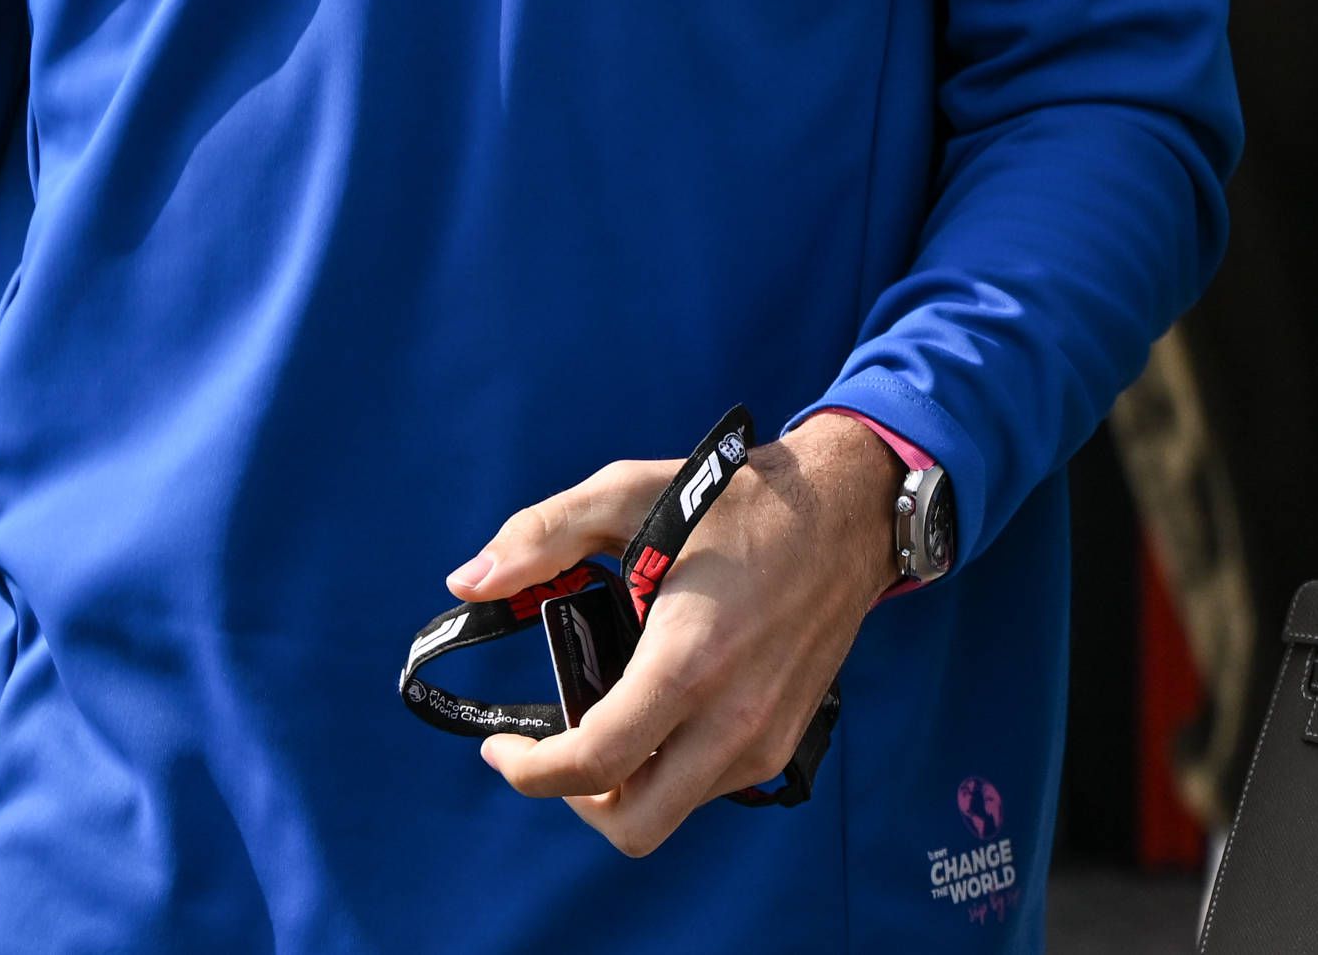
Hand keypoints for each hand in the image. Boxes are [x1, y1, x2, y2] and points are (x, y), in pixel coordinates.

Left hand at [456, 413, 900, 854]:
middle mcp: (734, 714)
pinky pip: (709, 786)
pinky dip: (670, 768)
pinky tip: (663, 709)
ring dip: (626, 784)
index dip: (527, 772)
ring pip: (671, 809)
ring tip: (611, 716)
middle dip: (577, 801)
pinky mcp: (787, 736)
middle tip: (556, 749)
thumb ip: (542, 536)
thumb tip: (466, 582)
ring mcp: (767, 733)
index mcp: (690, 658)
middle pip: (633, 824)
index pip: (594, 764)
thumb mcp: (630, 493)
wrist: (851, 510)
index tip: (500, 746)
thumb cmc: (739, 500)